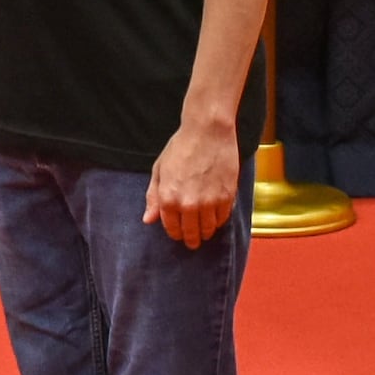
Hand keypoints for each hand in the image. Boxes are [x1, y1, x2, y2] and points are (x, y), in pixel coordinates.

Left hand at [147, 118, 239, 249]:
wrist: (208, 132)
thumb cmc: (181, 147)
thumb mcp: (159, 170)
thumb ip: (154, 197)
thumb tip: (148, 220)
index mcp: (168, 198)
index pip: (172, 228)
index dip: (175, 234)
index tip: (178, 234)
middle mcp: (188, 204)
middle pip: (191, 233)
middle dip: (191, 240)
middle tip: (193, 242)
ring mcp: (209, 202)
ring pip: (208, 229)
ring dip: (206, 232)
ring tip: (205, 232)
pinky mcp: (227, 196)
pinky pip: (223, 218)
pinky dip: (219, 221)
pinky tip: (216, 218)